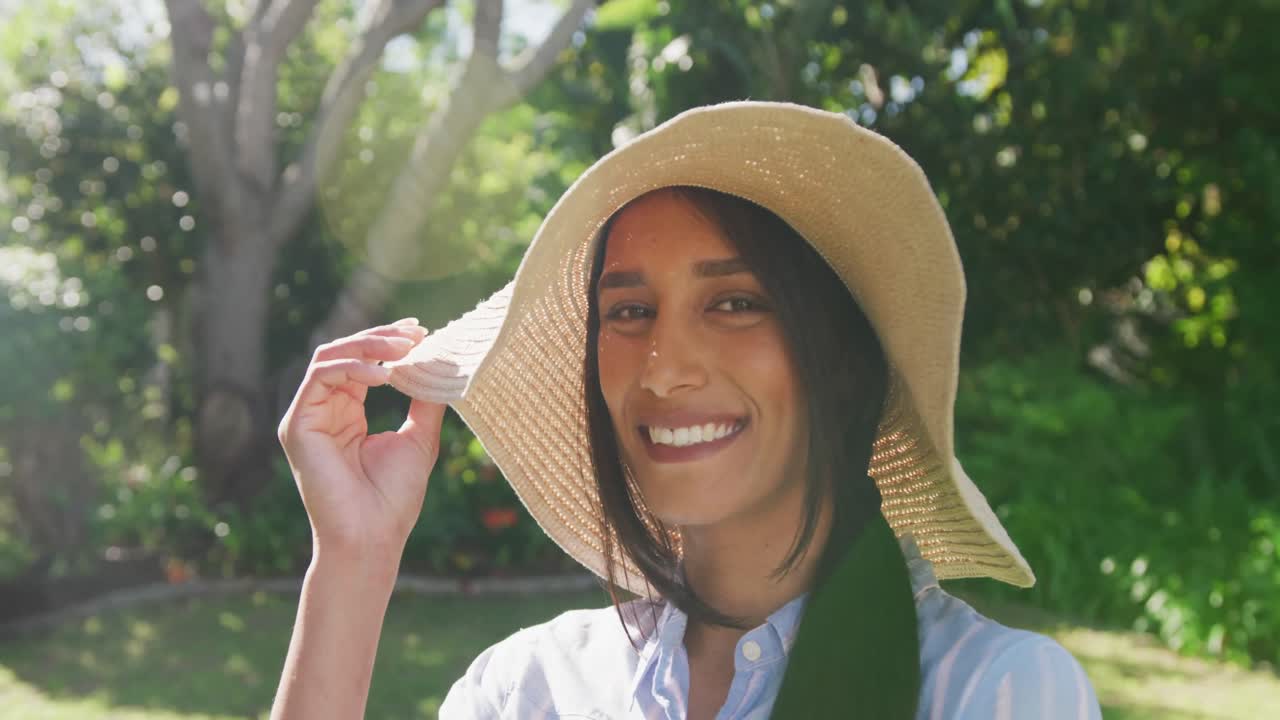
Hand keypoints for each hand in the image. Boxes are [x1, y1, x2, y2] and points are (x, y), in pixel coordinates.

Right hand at [278, 318, 445, 561]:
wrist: (372, 536)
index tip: (422, 332)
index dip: (389, 343)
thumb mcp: (418, 438)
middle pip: (344, 352)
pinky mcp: (296, 426)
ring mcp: (307, 417)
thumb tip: (441, 364)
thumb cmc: (394, 497)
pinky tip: (384, 375)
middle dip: (381, 337)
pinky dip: (353, 368)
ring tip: (404, 349)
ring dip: (368, 346)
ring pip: (329, 356)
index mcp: (347, 412)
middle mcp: (323, 410)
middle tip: (416, 333)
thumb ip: (424, 400)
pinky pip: (320, 378)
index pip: (363, 363)